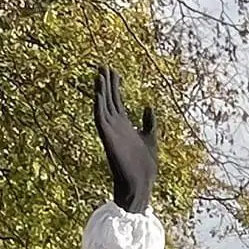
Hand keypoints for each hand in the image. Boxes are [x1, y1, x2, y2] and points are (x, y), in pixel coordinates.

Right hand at [92, 65, 157, 213]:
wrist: (140, 185)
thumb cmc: (145, 166)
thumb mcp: (150, 138)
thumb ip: (148, 123)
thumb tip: (147, 106)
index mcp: (125, 125)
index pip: (117, 101)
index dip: (116, 85)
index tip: (113, 70)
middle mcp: (116, 126)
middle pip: (109, 99)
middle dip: (107, 82)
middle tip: (103, 64)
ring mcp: (111, 131)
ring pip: (103, 106)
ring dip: (101, 90)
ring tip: (99, 73)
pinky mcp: (109, 138)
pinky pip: (101, 119)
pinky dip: (99, 105)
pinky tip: (98, 92)